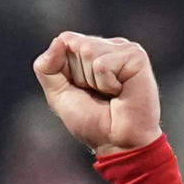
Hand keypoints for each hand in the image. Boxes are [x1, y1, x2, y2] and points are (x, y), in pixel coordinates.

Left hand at [33, 33, 161, 155]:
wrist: (118, 143)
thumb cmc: (92, 122)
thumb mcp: (59, 95)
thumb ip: (47, 69)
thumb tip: (57, 41)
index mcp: (92, 51)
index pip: (65, 40)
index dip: (66, 70)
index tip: (82, 89)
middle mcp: (109, 46)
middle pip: (75, 44)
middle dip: (80, 76)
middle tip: (98, 95)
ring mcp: (124, 48)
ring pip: (88, 51)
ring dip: (93, 81)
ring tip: (110, 94)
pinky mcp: (136, 56)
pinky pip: (102, 64)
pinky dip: (106, 84)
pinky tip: (120, 92)